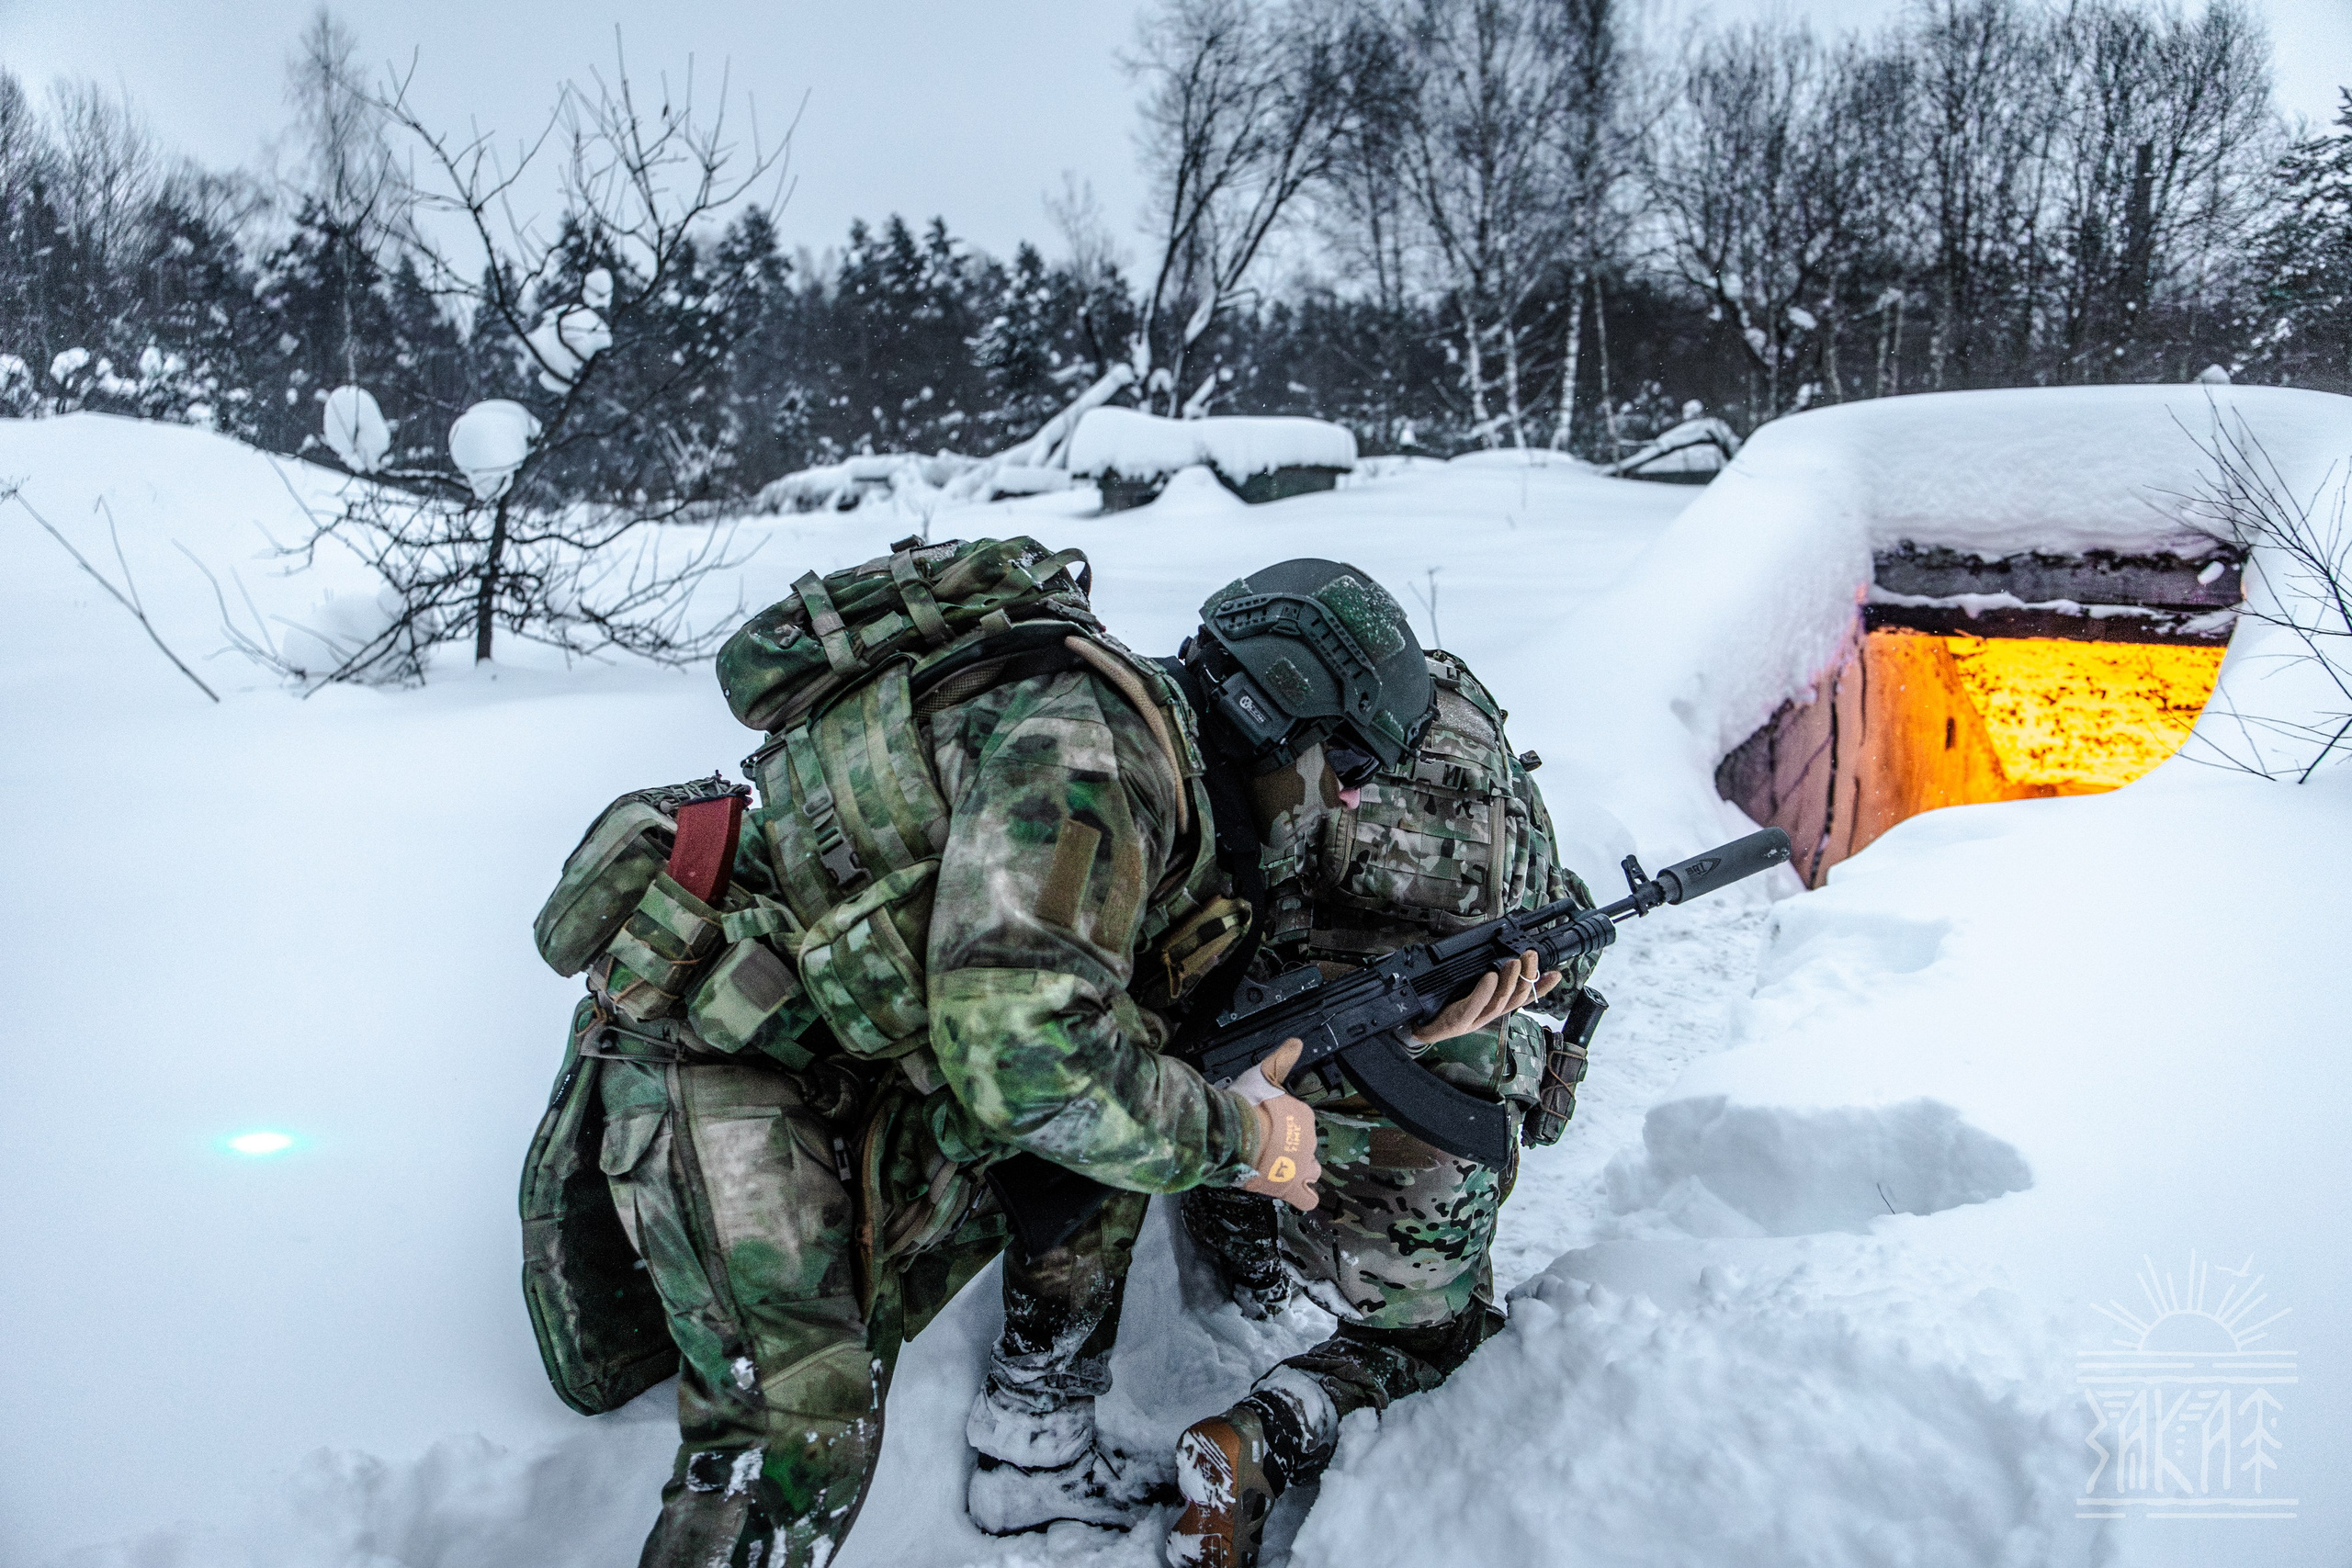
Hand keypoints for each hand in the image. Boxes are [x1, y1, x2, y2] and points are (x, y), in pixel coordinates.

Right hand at [1236, 1038, 1321, 1210]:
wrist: (1234, 1134)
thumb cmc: (1247, 1104)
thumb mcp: (1264, 1074)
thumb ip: (1281, 1059)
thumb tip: (1297, 1041)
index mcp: (1303, 1115)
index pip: (1302, 1123)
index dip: (1285, 1125)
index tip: (1268, 1124)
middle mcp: (1309, 1140)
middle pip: (1306, 1146)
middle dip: (1292, 1148)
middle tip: (1268, 1146)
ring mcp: (1302, 1166)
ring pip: (1310, 1170)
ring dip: (1298, 1170)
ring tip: (1277, 1168)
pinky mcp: (1291, 1187)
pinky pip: (1307, 1197)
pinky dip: (1302, 1196)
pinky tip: (1293, 1193)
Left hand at [1410, 949, 1561, 1044]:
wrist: (1418, 1026)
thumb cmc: (1443, 1008)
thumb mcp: (1469, 992)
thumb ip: (1487, 979)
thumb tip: (1500, 957)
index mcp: (1493, 1008)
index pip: (1523, 998)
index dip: (1541, 988)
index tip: (1555, 974)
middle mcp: (1487, 1015)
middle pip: (1515, 998)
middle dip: (1526, 976)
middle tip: (1530, 955)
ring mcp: (1474, 1019)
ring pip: (1499, 1002)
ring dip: (1509, 981)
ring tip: (1513, 962)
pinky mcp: (1458, 1021)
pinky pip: (1473, 1005)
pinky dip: (1484, 991)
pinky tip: (1489, 977)